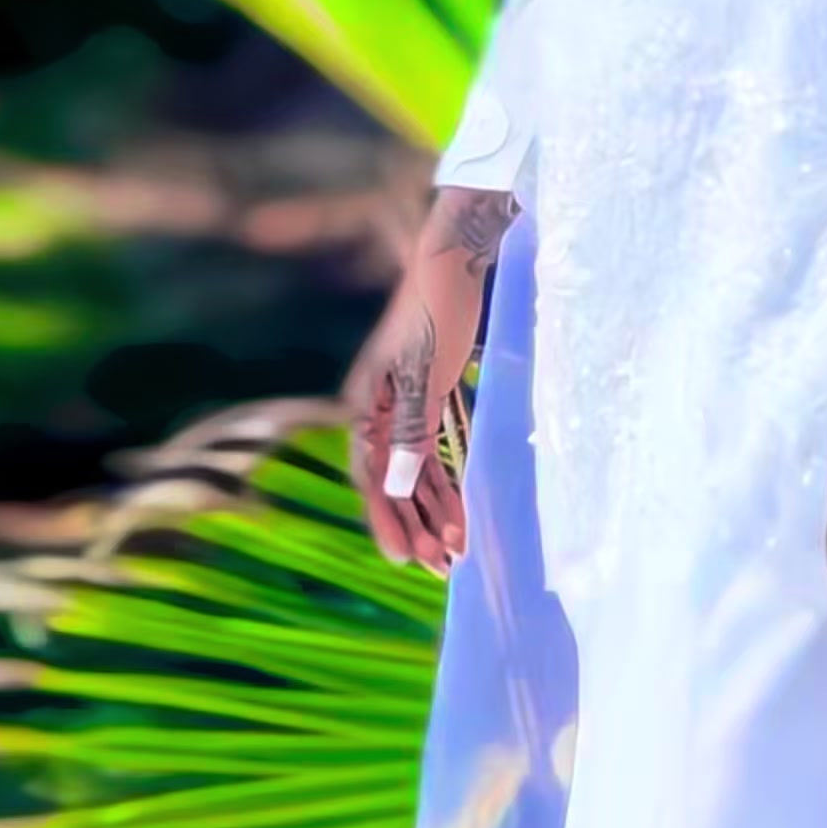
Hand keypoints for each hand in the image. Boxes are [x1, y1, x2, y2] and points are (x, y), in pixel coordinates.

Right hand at [344, 187, 514, 574]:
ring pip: (412, 471)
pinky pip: (432, 452)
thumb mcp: (426, 374)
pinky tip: (460, 512)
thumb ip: (410, 432)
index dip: (384, 518)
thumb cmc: (440, 310)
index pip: (368, 473)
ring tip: (453, 551)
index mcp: (366, 402)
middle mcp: (379, 408)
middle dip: (413, 525)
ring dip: (431, 511)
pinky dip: (445, 483)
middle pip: (391, 480)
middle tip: (439, 568)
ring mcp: (404, 404)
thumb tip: (395, 488)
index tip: (404, 559)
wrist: (459, 259)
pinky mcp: (429, 399)